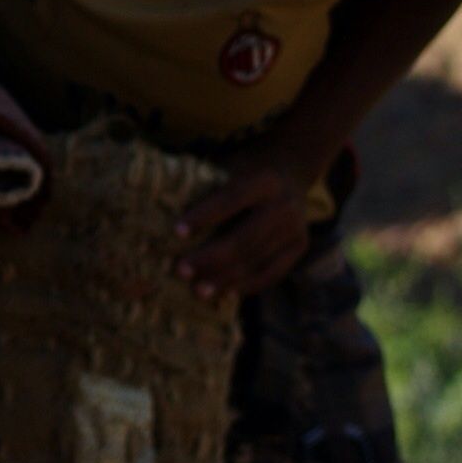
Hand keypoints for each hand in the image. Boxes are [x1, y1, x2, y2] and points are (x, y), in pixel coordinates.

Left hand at [173, 156, 324, 302]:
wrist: (290, 173)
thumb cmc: (243, 171)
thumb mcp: (229, 168)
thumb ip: (207, 187)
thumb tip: (162, 211)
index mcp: (264, 180)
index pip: (231, 199)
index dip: (203, 216)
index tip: (176, 232)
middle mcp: (285, 204)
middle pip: (244, 238)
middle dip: (210, 258)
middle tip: (181, 271)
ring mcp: (296, 228)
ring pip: (256, 260)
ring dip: (224, 279)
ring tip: (198, 291)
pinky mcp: (299, 247)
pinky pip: (271, 273)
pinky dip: (246, 286)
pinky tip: (224, 293)